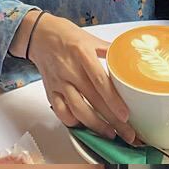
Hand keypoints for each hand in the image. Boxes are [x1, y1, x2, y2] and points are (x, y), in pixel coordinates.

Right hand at [29, 15, 138, 142]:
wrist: (39, 35)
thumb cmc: (66, 36)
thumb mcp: (91, 38)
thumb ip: (110, 51)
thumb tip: (129, 62)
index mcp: (83, 54)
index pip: (100, 82)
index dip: (113, 101)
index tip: (125, 115)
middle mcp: (70, 70)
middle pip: (93, 101)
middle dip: (112, 121)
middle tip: (127, 133)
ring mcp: (59, 83)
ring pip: (77, 111)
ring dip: (95, 125)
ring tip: (110, 133)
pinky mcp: (51, 91)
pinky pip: (61, 112)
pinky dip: (73, 122)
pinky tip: (85, 126)